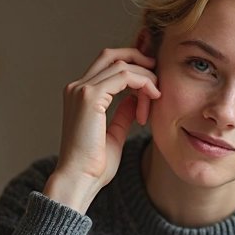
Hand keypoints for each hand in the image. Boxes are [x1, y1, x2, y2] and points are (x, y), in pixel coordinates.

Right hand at [44, 48, 159, 213]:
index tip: (152, 82)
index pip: (106, 65)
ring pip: (121, 65)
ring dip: (145, 77)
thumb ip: (123, 114)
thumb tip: (135, 99)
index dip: (132, 66)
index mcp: (79, 95)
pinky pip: (124, 76)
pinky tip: (153, 96)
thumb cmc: (94, 165)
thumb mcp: (114, 134)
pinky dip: (143, 82)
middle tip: (158, 75)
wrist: (79, 180)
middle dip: (138, 59)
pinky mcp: (90, 97)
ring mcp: (81, 90)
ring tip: (157, 95)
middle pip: (110, 55)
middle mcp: (77, 88)